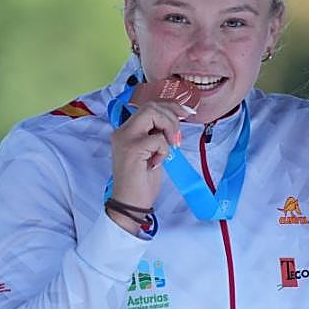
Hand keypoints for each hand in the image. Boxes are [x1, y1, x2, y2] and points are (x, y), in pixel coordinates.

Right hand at [109, 100, 187, 229]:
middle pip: (151, 106)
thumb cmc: (142, 180)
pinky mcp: (132, 149)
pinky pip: (158, 138)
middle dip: (171, 117)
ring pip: (153, 114)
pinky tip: (157, 162)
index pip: (149, 106)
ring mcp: (126, 139)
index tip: (186, 112)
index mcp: (126, 130)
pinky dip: (164, 149)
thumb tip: (177, 118)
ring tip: (169, 147)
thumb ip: (158, 134)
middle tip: (175, 138)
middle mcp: (123, 131)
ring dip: (169, 129)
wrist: (131, 203)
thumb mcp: (152, 151)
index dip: (170, 106)